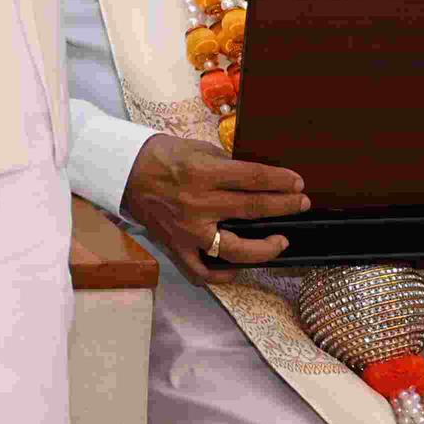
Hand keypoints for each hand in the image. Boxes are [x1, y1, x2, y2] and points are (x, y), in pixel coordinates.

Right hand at [120, 134, 307, 283]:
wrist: (122, 171)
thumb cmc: (160, 155)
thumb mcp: (197, 148)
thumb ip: (227, 164)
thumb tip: (258, 178)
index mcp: (202, 173)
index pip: (254, 178)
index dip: (282, 181)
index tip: (297, 183)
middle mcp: (198, 204)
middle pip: (254, 208)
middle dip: (285, 205)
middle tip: (301, 203)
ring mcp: (188, 231)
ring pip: (237, 250)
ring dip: (266, 247)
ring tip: (280, 241)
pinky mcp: (177, 247)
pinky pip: (204, 272)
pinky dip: (224, 275)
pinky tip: (239, 267)